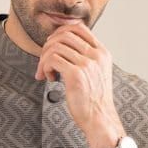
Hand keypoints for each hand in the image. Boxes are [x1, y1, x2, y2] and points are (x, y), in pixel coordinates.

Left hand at [34, 21, 121, 137]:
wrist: (99, 119)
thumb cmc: (93, 100)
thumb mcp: (96, 73)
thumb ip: (85, 58)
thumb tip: (62, 46)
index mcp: (102, 52)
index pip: (79, 28)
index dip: (60, 32)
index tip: (52, 45)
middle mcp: (96, 55)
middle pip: (64, 34)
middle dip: (49, 45)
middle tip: (45, 61)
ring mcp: (87, 64)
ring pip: (55, 46)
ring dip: (44, 59)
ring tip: (46, 73)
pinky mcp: (75, 74)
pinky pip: (52, 59)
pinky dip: (45, 67)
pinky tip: (49, 78)